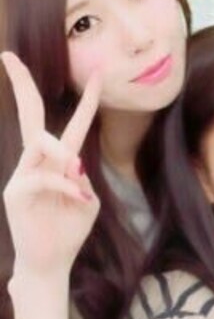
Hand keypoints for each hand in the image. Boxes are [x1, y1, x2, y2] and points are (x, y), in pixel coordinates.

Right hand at [1, 52, 100, 280]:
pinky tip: (77, 200)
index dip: (87, 100)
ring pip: (39, 144)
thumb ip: (82, 178)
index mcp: (58, 162)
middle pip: (30, 116)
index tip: (99, 73)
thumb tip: (72, 164)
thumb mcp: (87, 200)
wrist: (51, 263)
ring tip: (74, 176)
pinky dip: (65, 186)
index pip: (71, 124)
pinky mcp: (14, 193)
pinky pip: (44, 176)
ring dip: (63, 156)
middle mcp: (36, 162)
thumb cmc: (69, 230)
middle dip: (21, 85)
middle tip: (8, 55)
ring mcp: (21, 175)